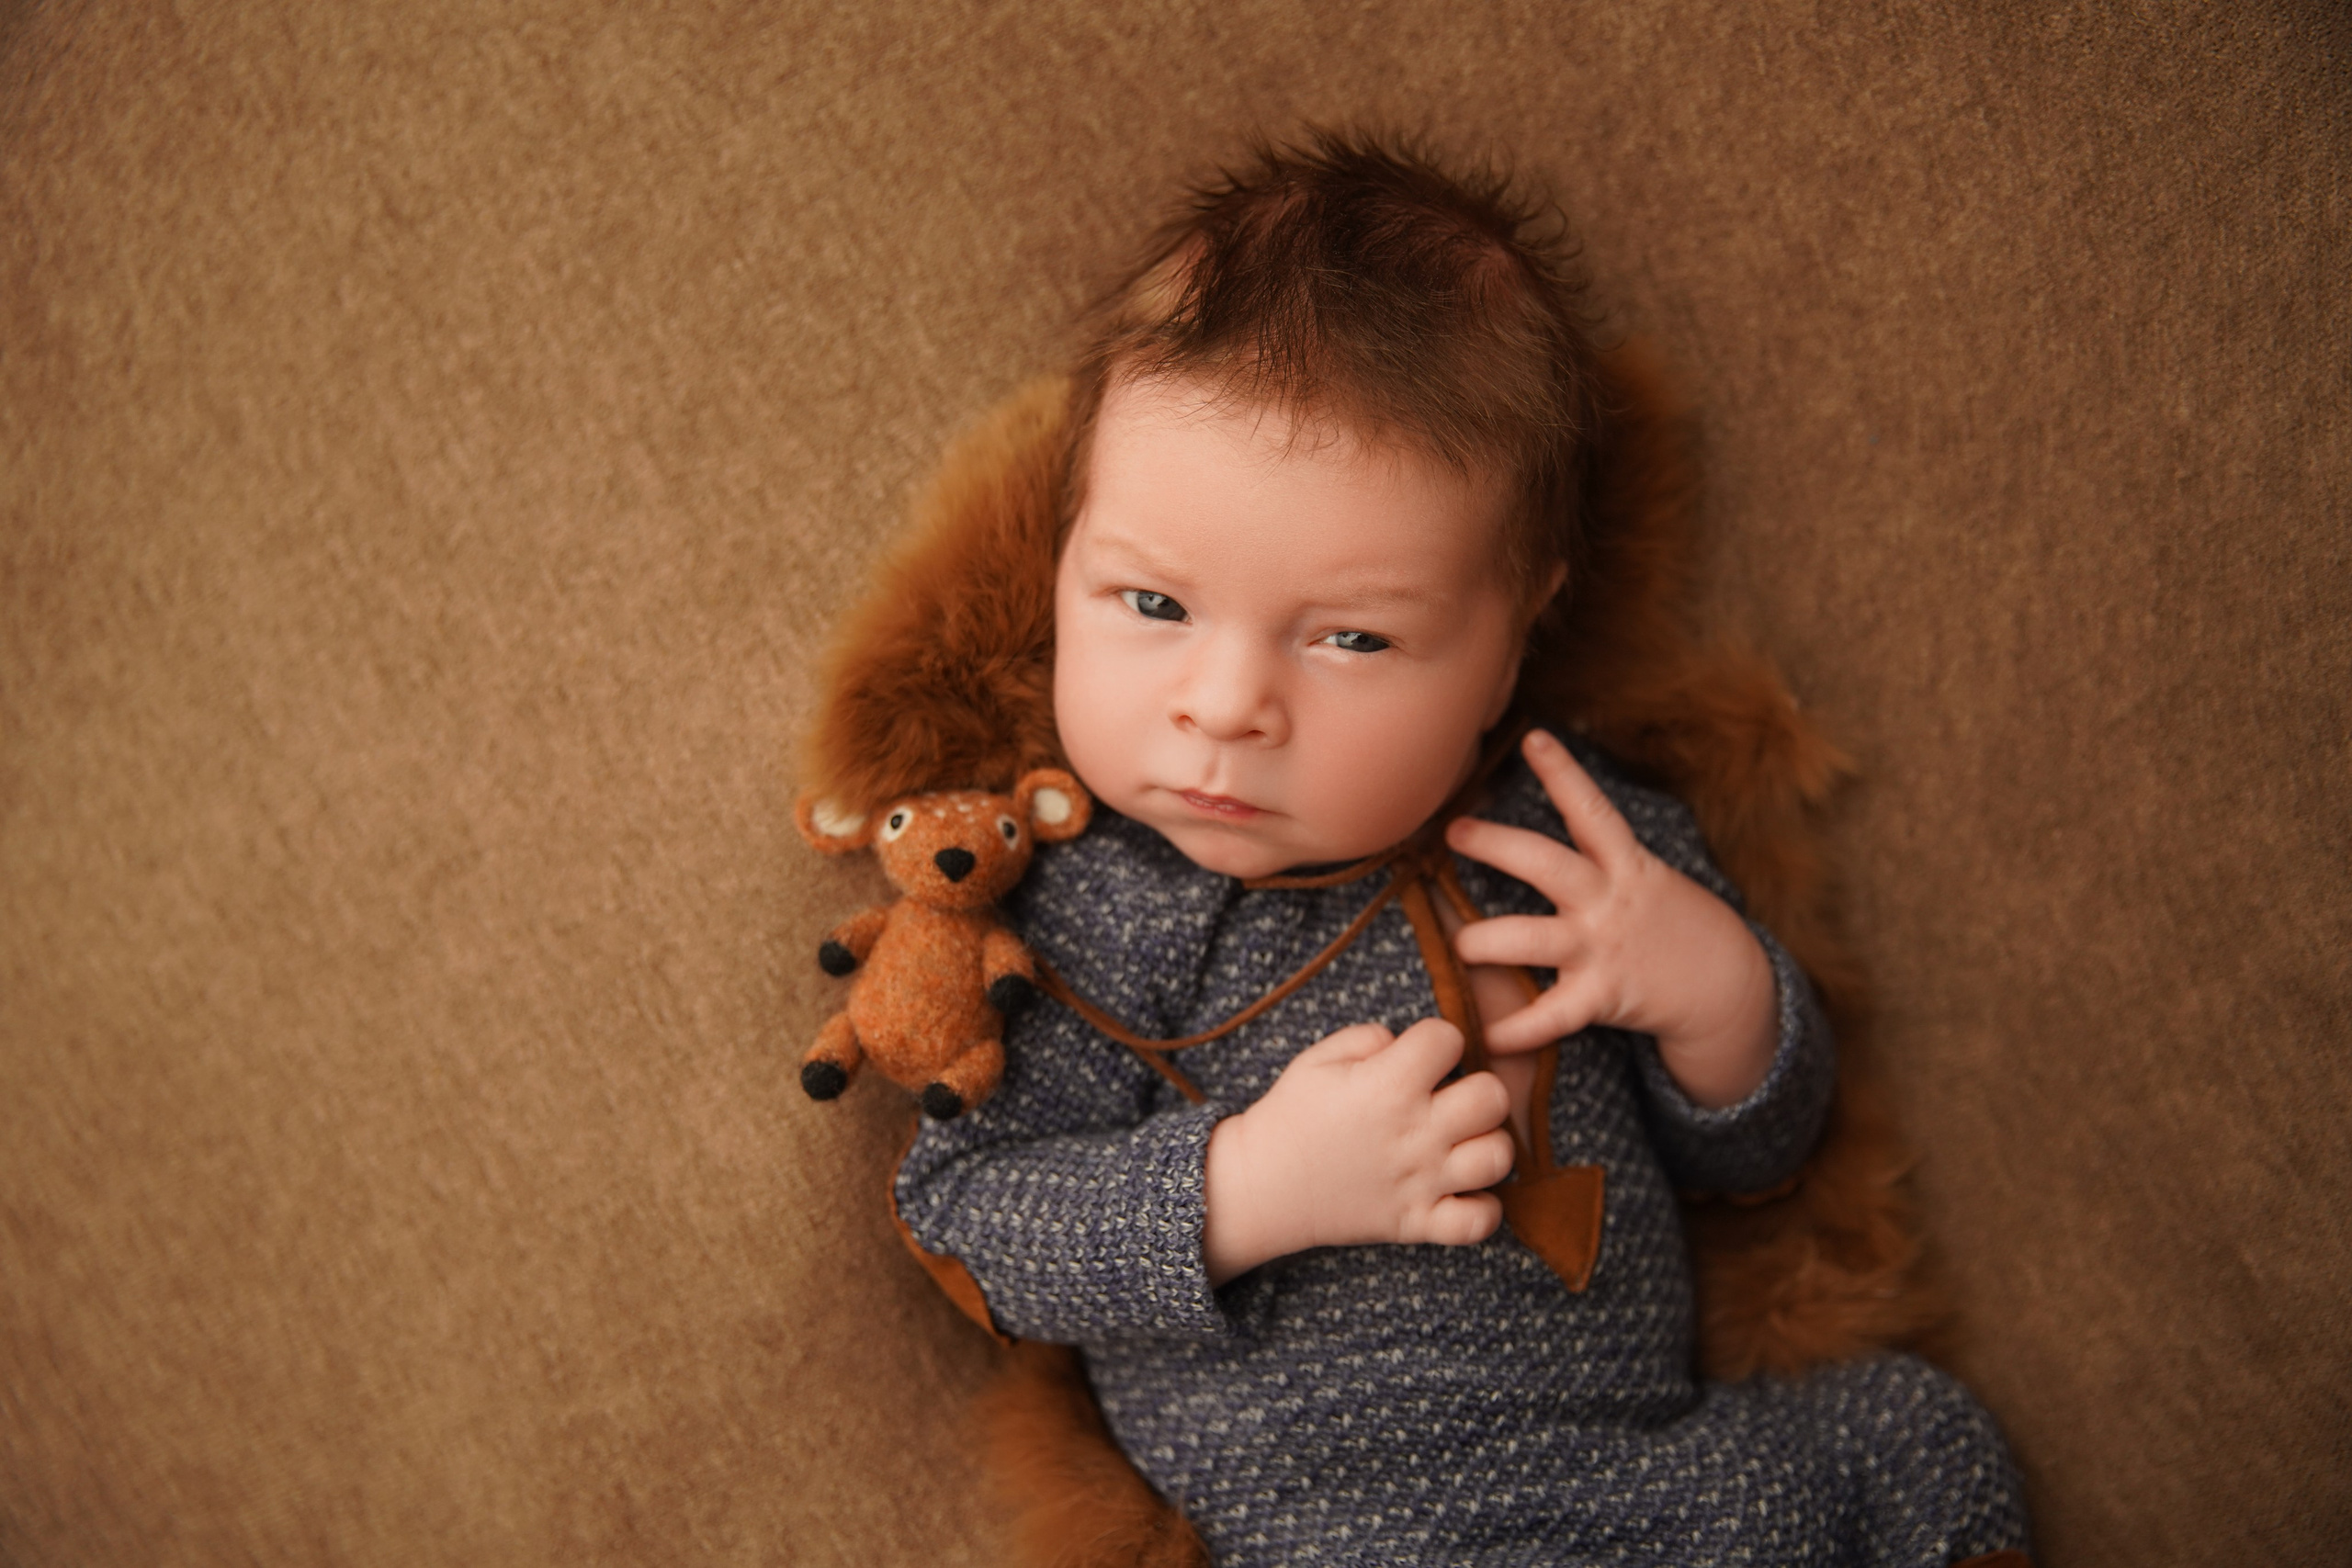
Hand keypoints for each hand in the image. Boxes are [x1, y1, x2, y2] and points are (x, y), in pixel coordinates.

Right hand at [1202, 1018, 1513, 1284]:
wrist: (1260, 1186)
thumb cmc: (1290, 1116)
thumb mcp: (1317, 1058)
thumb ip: (1370, 1037)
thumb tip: (1408, 1043)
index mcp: (1388, 1085)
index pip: (1448, 1038)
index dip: (1436, 1039)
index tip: (1419, 1055)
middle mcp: (1414, 1133)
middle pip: (1492, 1096)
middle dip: (1476, 1087)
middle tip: (1448, 1098)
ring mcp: (1421, 1182)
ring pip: (1499, 1157)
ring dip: (1485, 1144)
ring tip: (1460, 1142)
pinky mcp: (1417, 1223)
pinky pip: (1481, 1222)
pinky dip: (1481, 1208)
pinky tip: (1461, 1190)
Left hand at [1442, 729, 1777, 1109]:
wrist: (1724, 986)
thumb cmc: (1666, 924)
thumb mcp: (1642, 876)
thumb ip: (1595, 857)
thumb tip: (1532, 835)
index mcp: (1623, 865)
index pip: (1592, 809)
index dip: (1564, 773)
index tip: (1534, 738)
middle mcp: (1608, 900)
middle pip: (1547, 864)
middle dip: (1497, 845)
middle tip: (1455, 830)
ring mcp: (1603, 948)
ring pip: (1533, 939)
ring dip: (1487, 941)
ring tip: (1459, 944)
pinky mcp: (1603, 997)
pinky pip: (1552, 1015)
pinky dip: (1518, 1028)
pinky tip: (1488, 1034)